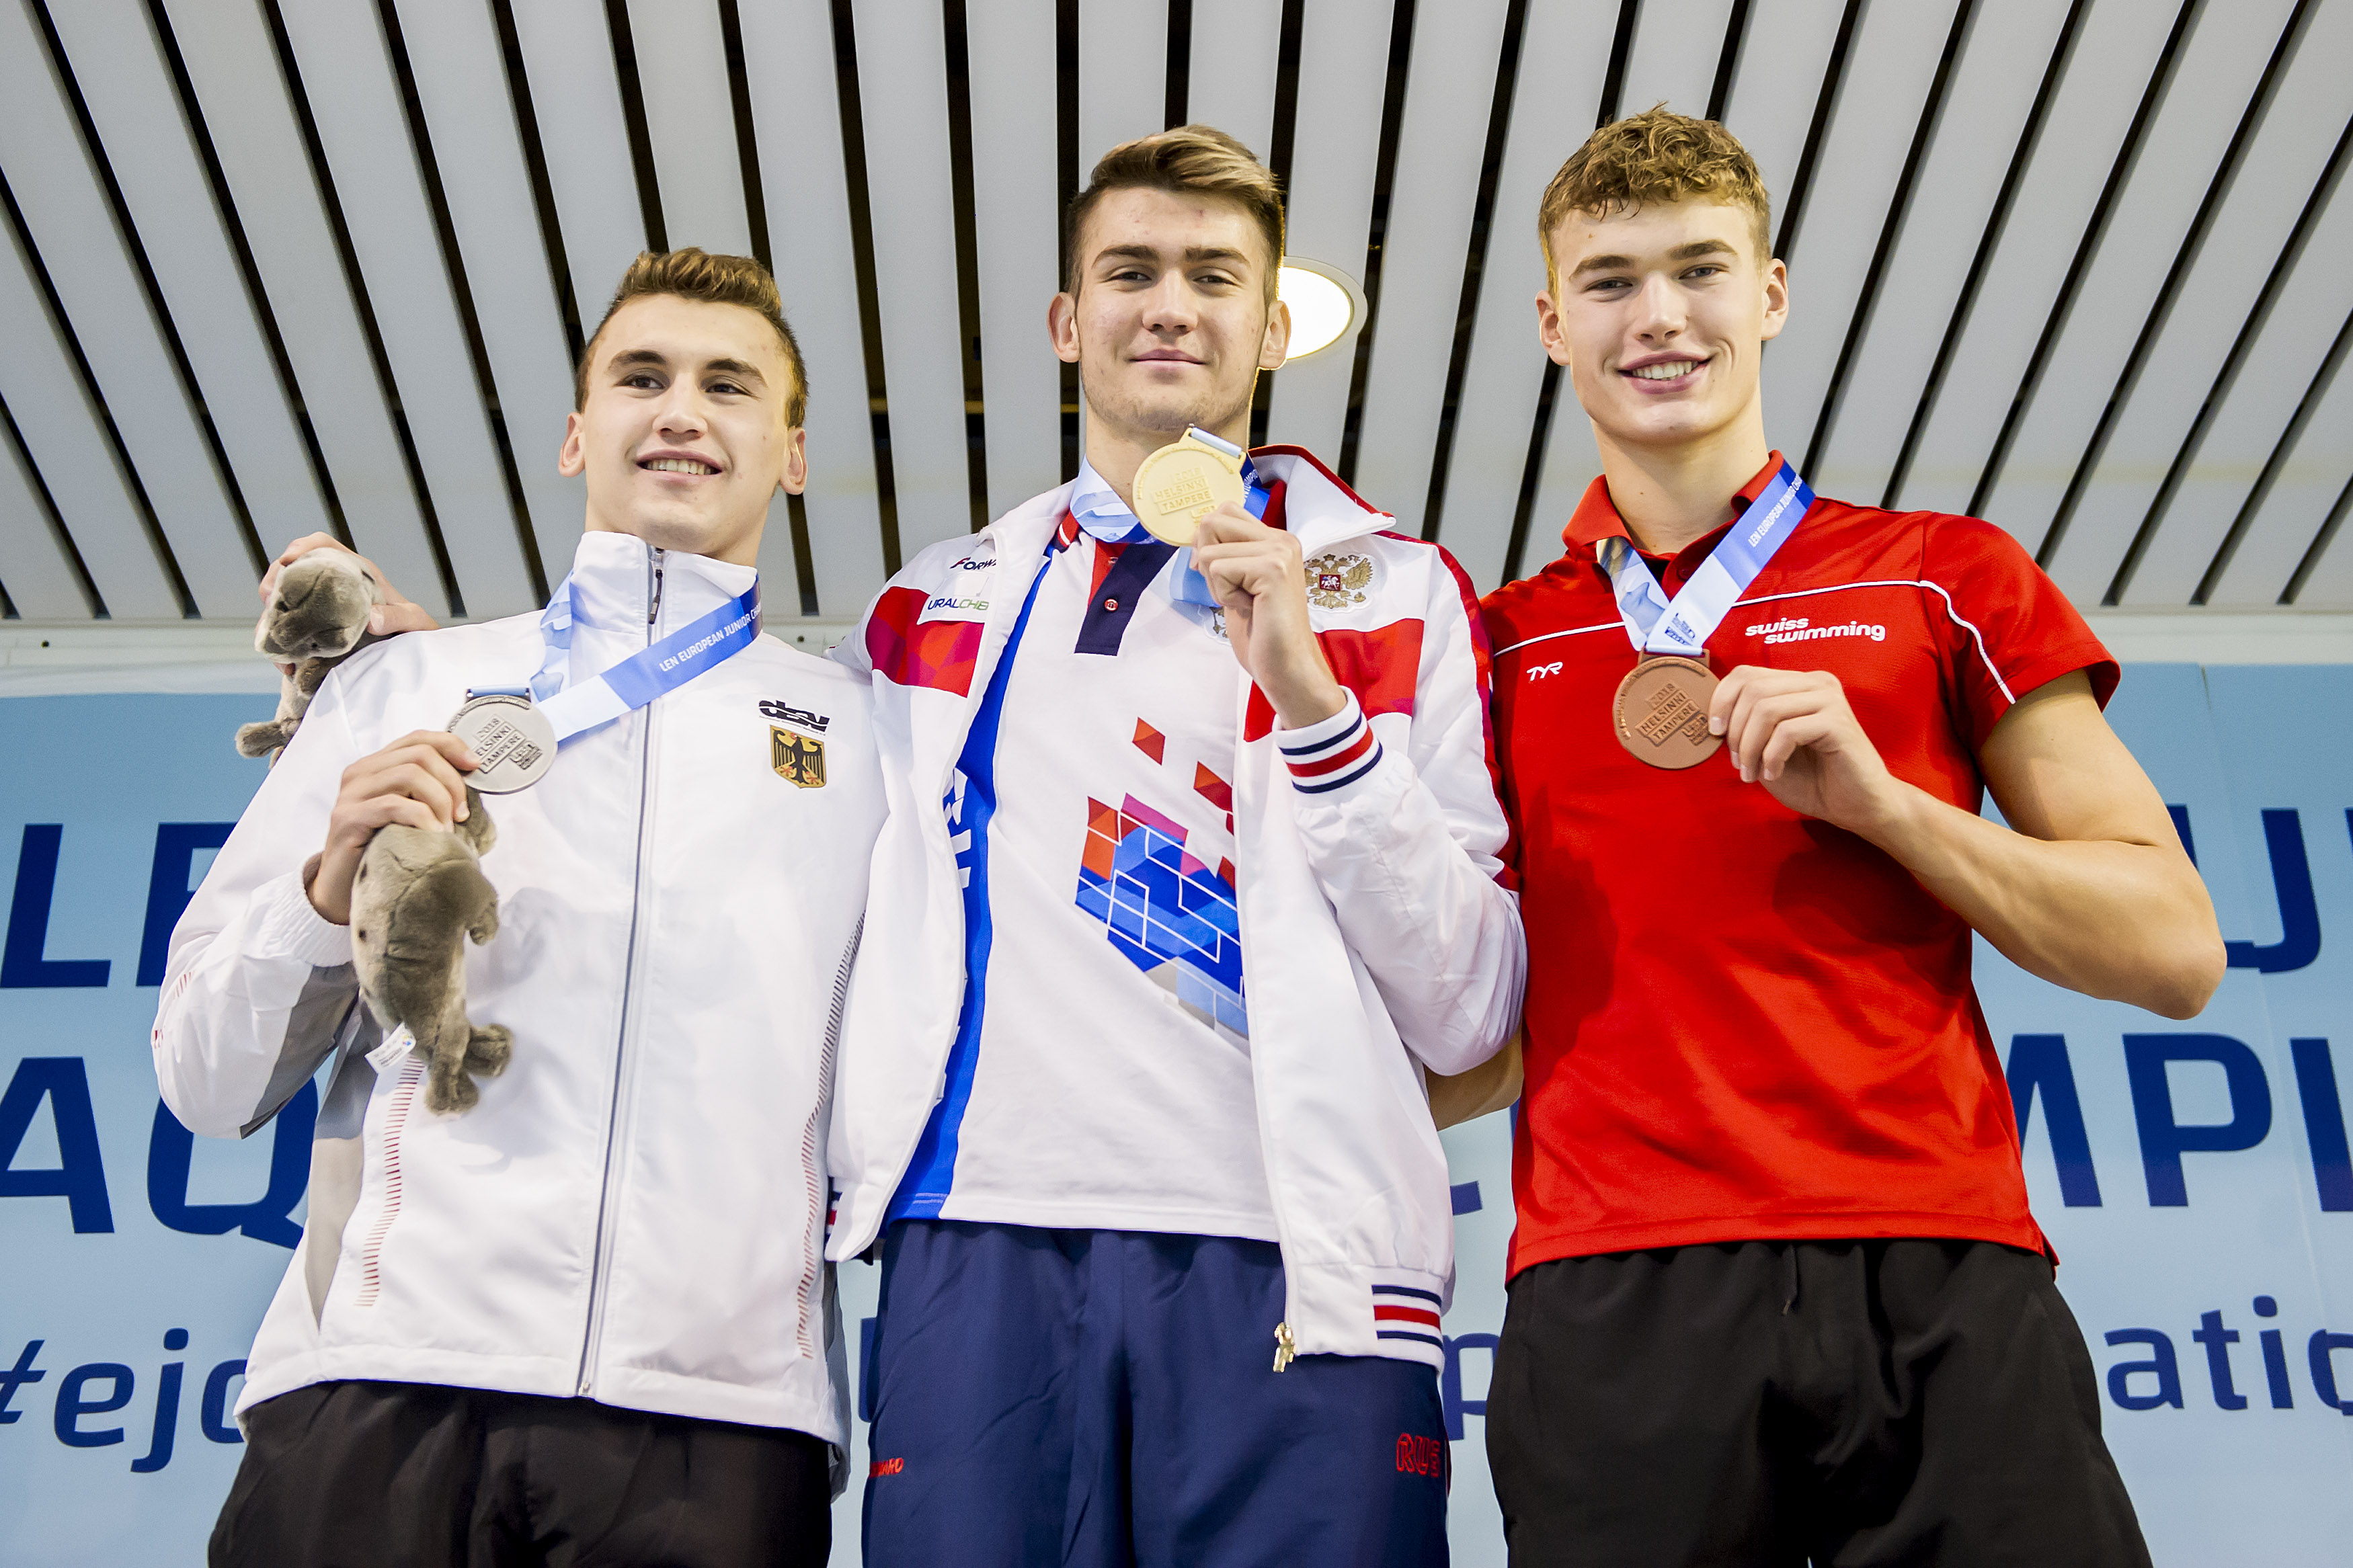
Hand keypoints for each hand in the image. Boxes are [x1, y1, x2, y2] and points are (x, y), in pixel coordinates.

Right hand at [261, 535, 438, 662]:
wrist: (407, 649)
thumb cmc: (410, 628)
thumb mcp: (412, 620)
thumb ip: (398, 617)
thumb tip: (372, 619)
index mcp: (353, 569)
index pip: (321, 544)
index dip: (301, 547)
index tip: (288, 560)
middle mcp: (330, 582)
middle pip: (290, 568)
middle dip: (274, 580)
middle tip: (269, 601)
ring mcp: (317, 603)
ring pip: (281, 597)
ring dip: (270, 612)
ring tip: (271, 633)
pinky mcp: (310, 627)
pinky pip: (286, 627)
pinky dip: (279, 641)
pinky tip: (284, 662)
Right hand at [309, 731, 478, 924]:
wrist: (345, 889)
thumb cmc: (385, 850)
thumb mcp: (412, 814)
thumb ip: (431, 791)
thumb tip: (473, 776)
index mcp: (377, 766)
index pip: (418, 738)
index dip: (451, 745)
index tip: (476, 766)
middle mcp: (360, 773)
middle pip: (420, 755)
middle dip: (452, 782)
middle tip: (462, 815)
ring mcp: (350, 794)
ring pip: (410, 775)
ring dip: (440, 801)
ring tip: (446, 830)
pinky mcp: (347, 818)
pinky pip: (394, 805)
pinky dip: (423, 819)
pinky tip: (432, 836)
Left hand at [1190, 504, 1345, 728]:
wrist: (1286, 667)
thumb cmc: (1263, 633)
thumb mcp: (1237, 584)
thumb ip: (1225, 555)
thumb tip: (1196, 534)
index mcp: (1275, 540)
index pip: (1224, 511)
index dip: (1209, 542)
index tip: (1224, 576)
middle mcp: (1281, 539)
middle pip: (1212, 521)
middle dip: (1208, 560)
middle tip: (1235, 591)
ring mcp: (1279, 551)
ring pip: (1209, 550)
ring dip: (1217, 584)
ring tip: (1246, 602)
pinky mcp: (1272, 569)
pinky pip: (1217, 569)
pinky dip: (1224, 594)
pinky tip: (1250, 608)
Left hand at [1708, 666, 1912, 837]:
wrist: (1856, 806)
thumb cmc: (1811, 779)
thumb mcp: (1766, 749)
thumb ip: (1745, 728)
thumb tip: (1713, 716)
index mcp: (1797, 683)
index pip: (1745, 674)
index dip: (1721, 701)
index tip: (1715, 733)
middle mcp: (1815, 683)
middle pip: (1753, 690)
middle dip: (1735, 731)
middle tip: (1738, 763)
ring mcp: (1829, 699)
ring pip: (1766, 710)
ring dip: (1750, 747)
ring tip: (1752, 773)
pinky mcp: (1838, 722)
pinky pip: (1787, 731)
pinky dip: (1772, 756)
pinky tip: (1774, 773)